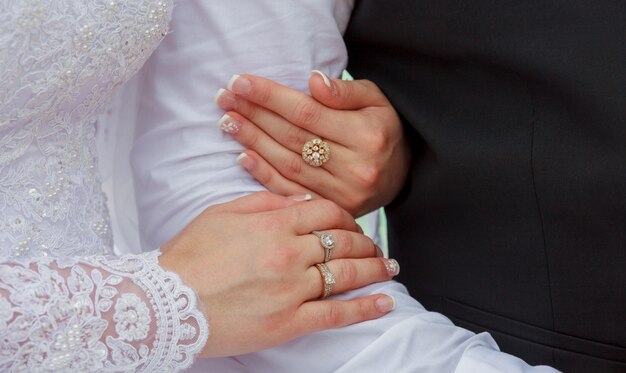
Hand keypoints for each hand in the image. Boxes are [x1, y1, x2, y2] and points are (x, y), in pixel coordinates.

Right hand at [159, 192, 398, 356]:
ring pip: (346, 274)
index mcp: (273, 224)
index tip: (353, 224)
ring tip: (389, 267)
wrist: (163, 302)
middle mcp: (289, 254)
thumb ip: (265, 202)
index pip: (327, 213)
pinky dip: (365, 308)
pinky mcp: (288, 322)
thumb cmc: (189, 255)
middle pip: (343, 242)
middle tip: (375, 246)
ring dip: (374, 269)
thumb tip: (301, 201)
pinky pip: (336, 314)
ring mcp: (291, 289)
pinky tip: (385, 303)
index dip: (346, 217)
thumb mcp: (222, 213)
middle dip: (365, 242)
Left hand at [215, 72, 410, 216]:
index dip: (271, 97)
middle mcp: (356, 168)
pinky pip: (291, 191)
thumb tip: (312, 81)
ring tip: (228, 121)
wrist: (401, 174)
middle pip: (292, 137)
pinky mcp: (332, 209)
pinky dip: (264, 174)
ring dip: (253, 141)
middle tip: (224, 99)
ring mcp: (343, 194)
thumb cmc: (382, 129)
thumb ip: (345, 91)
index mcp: (367, 136)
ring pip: (288, 164)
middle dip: (254, 115)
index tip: (240, 82)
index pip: (307, 112)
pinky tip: (243, 156)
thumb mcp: (375, 100)